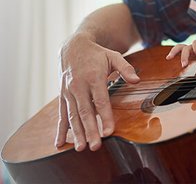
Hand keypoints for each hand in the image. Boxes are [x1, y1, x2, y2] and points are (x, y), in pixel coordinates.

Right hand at [55, 32, 139, 150]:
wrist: (73, 46)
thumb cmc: (97, 54)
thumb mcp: (113, 56)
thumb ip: (125, 68)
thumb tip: (137, 80)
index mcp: (93, 77)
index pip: (100, 101)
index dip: (104, 117)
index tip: (109, 132)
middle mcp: (79, 86)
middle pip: (85, 112)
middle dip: (90, 130)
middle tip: (95, 147)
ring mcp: (69, 92)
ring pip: (72, 116)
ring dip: (76, 133)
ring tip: (80, 148)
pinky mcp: (62, 96)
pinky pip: (61, 114)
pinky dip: (60, 129)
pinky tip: (59, 143)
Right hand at [166, 34, 195, 66]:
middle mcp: (194, 45)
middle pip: (186, 48)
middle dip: (184, 56)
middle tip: (183, 65)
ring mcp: (190, 49)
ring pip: (179, 48)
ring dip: (174, 52)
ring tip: (168, 58)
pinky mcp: (188, 53)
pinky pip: (179, 52)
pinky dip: (173, 55)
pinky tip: (168, 59)